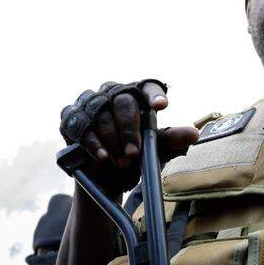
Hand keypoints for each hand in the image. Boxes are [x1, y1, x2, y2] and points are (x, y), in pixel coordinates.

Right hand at [58, 79, 197, 193]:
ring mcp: (89, 103)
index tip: (161, 107)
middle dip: (129, 130)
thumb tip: (194, 134)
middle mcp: (112, 93)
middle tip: (134, 154)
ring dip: (112, 141)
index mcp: (136, 95)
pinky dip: (92, 143)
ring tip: (120, 162)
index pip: (147, 86)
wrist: (105, 178)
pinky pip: (80, 126)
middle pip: (123, 101)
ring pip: (101, 115)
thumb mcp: (154, 150)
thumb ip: (171, 140)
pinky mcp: (69, 118)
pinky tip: (102, 157)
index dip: (153, 94)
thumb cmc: (132, 156)